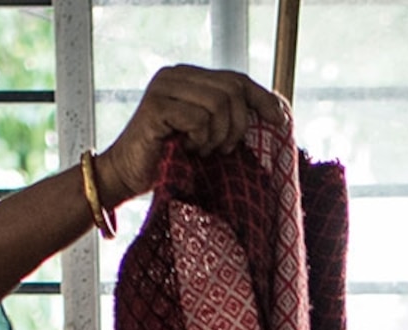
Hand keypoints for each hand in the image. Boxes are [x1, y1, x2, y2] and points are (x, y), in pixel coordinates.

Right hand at [95, 65, 285, 205]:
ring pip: (218, 103)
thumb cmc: (171, 159)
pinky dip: (200, 139)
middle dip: (238, 125)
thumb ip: (229, 116)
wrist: (127, 176)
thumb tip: (277, 110)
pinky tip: (188, 149)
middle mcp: (175, 75)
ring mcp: (163, 88)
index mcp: (189, 77)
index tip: (280, 121)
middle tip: (224, 150)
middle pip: (232, 89)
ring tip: (203, 150)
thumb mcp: (208, 133)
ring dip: (218, 135)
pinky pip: (199, 119)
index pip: (236, 78)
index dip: (262, 98)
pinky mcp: (155, 107)